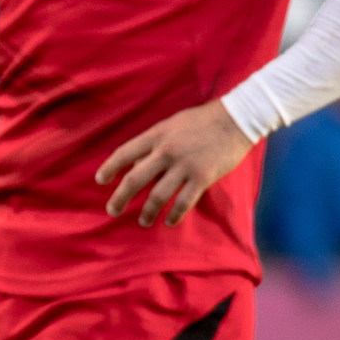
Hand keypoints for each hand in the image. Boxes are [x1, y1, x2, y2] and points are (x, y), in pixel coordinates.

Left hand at [95, 100, 254, 227]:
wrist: (239, 117)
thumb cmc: (203, 120)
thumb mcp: (172, 125)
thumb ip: (154, 143)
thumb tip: (136, 163)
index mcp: (157, 135)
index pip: (124, 153)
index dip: (110, 167)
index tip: (100, 180)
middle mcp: (166, 151)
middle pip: (134, 180)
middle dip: (119, 198)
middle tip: (112, 211)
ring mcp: (184, 165)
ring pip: (157, 196)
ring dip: (147, 212)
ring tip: (143, 221)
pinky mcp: (202, 176)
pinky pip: (183, 202)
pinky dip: (174, 215)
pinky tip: (170, 221)